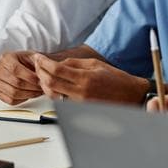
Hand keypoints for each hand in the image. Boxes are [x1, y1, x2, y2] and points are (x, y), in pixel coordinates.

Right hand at [0, 51, 42, 104]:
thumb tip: (42, 72)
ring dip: (28, 94)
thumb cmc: (27, 62)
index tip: (40, 80)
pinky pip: (10, 100)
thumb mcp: (33, 57)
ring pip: (13, 93)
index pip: (15, 69)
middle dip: (32, 87)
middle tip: (41, 87)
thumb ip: (38, 62)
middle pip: (15, 83)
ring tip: (37, 92)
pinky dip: (22, 100)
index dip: (29, 77)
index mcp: (5, 58)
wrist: (21, 65)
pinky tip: (29, 95)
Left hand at [33, 54, 148, 103]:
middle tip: (36, 64)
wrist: (131, 95)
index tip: (37, 57)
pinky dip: (54, 93)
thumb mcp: (96, 64)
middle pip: (50, 83)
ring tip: (41, 74)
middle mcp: (81, 92)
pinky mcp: (80, 110)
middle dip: (39, 72)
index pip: (56, 70)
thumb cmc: (115, 78)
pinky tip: (52, 85)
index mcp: (85, 77)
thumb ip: (75, 63)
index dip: (43, 63)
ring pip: (53, 94)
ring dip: (43, 84)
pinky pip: (61, 101)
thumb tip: (57, 63)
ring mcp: (80, 103)